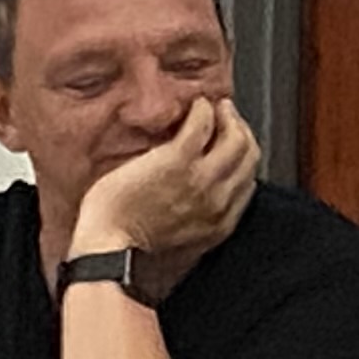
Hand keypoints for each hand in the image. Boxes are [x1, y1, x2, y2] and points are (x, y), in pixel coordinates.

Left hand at [73, 98, 259, 263]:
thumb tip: (195, 200)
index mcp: (219, 224)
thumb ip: (196, 222)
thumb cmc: (130, 250)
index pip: (248, 181)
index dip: (242, 157)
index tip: (231, 144)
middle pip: (249, 156)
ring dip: (228, 116)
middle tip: (227, 117)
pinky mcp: (178, 160)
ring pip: (236, 138)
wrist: (109, 252)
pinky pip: (204, 123)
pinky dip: (204, 109)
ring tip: (215, 107)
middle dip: (242, 131)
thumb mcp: (177, 244)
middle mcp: (219, 201)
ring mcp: (201, 179)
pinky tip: (196, 105)